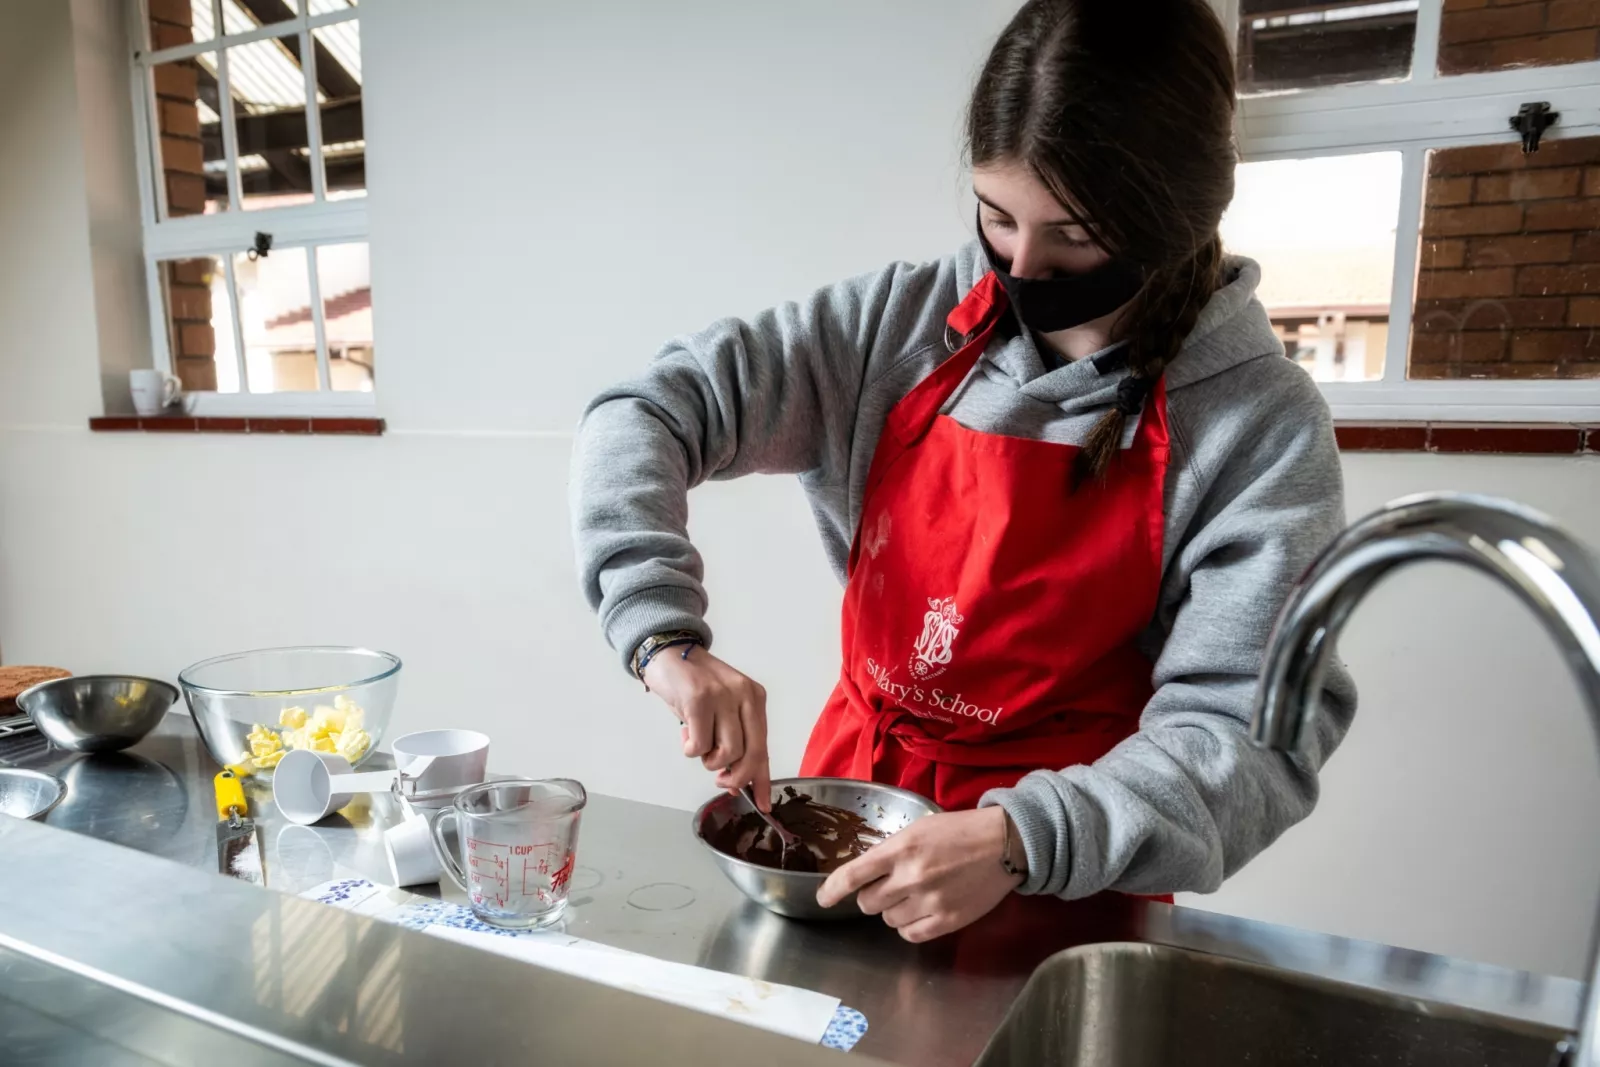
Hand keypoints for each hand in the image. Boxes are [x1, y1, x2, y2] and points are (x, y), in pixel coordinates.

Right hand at [642, 646, 770, 807]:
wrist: (668, 652)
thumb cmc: (694, 686)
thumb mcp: (721, 712)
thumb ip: (733, 743)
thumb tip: (738, 784)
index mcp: (755, 698)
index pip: (764, 747)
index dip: (763, 779)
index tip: (763, 803)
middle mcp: (744, 696)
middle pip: (751, 754)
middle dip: (736, 777)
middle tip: (720, 780)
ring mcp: (722, 696)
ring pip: (727, 753)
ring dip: (709, 760)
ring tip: (698, 745)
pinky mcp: (698, 699)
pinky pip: (699, 745)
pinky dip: (690, 749)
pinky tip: (685, 734)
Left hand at [816, 807, 1022, 941]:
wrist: (1003, 843)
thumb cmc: (960, 830)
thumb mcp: (919, 828)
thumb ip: (891, 851)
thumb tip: (867, 874)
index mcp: (901, 849)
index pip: (854, 874)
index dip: (833, 889)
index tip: (824, 898)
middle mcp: (911, 877)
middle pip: (868, 903)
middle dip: (873, 896)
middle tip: (890, 886)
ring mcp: (930, 901)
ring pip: (888, 920)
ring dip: (893, 910)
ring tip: (914, 894)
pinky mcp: (947, 920)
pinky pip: (910, 934)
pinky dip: (909, 926)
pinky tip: (921, 911)